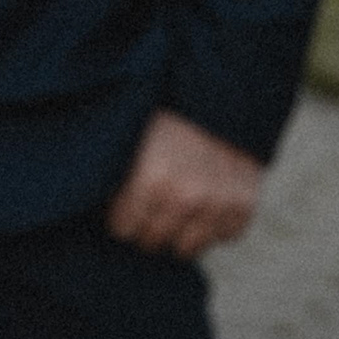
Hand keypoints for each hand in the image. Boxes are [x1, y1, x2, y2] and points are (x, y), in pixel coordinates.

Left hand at [106, 109, 263, 259]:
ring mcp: (218, 206)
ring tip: (175, 209)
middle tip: (147, 208)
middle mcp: (185, 199)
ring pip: (188, 248)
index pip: (123, 230)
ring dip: (180, 232)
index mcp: (149, 181)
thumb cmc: (164, 110)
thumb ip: (115, 174)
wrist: (221, 90)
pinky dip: (215, 224)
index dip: (121, 217)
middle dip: (146, 227)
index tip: (122, 206)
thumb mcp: (129, 136)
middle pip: (153, 242)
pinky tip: (206, 202)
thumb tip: (94, 205)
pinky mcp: (245, 206)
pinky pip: (224, 237)